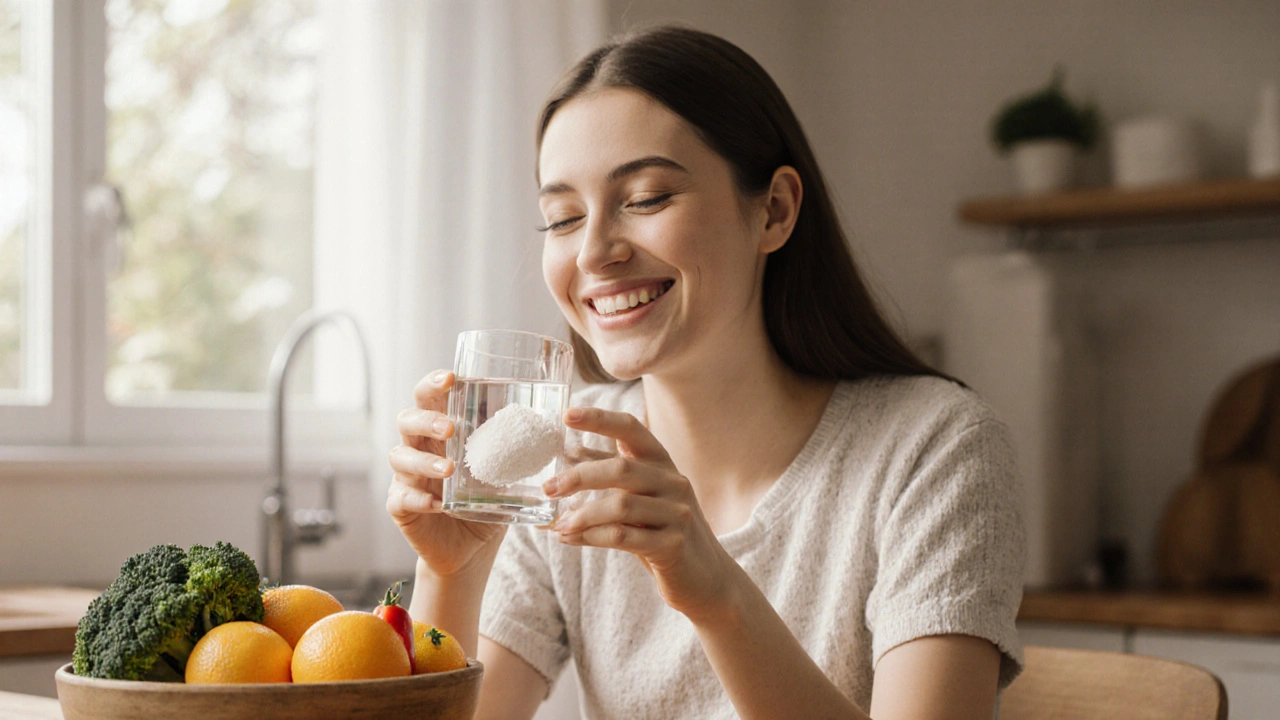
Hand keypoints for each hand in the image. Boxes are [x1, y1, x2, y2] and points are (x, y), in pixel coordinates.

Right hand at [386, 370, 505, 577]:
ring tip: (449, 469)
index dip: (433, 384)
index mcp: (442, 434)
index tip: (451, 378)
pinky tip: (436, 503)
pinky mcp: (401, 507)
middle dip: (427, 419)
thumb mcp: (506, 473)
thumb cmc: (486, 504)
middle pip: (407, 420)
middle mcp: (420, 450)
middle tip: (450, 428)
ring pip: (400, 457)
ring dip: (425, 461)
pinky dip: (417, 499)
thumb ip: (520, 450)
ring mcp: (407, 478)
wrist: (471, 550)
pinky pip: (401, 498)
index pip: (429, 399)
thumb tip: (562, 426)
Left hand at [545, 407, 738, 620]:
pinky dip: (591, 537)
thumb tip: (568, 453)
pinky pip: (624, 537)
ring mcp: (677, 514)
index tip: (567, 416)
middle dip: (579, 477)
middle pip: (620, 469)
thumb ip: (611, 475)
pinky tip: (571, 539)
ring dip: (582, 516)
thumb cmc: (663, 531)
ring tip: (558, 526)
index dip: (599, 419)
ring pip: (620, 506)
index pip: (632, 429)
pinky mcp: (673, 545)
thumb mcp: (641, 497)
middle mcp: (673, 482)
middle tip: (548, 489)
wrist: (706, 578)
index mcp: (662, 463)